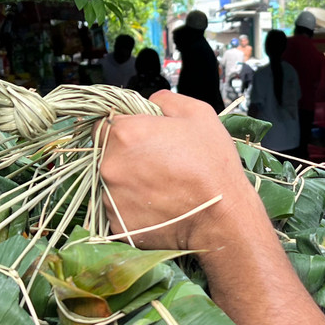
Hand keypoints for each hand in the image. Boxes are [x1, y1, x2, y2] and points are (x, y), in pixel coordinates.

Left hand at [99, 91, 255, 250]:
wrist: (221, 218)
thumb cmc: (212, 165)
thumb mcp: (199, 114)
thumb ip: (166, 100)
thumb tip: (152, 101)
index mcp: (124, 133)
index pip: (103, 125)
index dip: (124, 131)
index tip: (142, 141)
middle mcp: (110, 165)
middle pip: (107, 156)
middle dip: (127, 158)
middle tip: (158, 166)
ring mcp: (110, 198)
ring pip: (112, 185)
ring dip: (130, 184)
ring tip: (162, 189)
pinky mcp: (117, 224)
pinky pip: (119, 211)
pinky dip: (134, 209)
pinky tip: (159, 206)